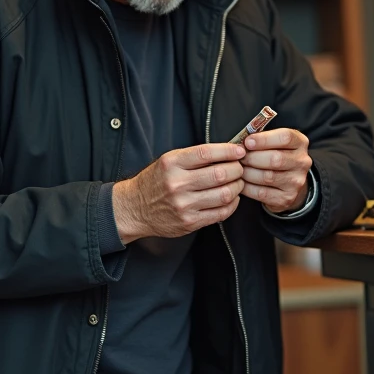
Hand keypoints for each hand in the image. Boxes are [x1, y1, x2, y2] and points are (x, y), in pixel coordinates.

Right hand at [112, 143, 246, 242]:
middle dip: (237, 169)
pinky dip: (232, 204)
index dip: (228, 151)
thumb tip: (227, 152)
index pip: (207, 153)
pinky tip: (231, 198)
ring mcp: (184, 205)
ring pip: (224, 194)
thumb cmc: (155, 182)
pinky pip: (220, 213)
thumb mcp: (168, 161)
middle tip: (239, 168)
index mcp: (172, 163)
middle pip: (220, 174)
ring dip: (237, 187)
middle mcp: (177, 184)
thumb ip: (195, 157)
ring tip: (237, 183)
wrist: (134, 208)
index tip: (239, 150)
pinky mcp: (190, 222)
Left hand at [240, 128, 311, 213]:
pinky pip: (261, 193)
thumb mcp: (275, 141)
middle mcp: (301, 162)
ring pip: (267, 177)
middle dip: (252, 158)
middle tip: (240, 158)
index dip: (263, 139)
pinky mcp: (286, 198)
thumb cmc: (276, 155)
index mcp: (300, 143)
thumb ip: (262, 137)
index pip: (285, 138)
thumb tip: (240, 142)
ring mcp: (295, 182)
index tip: (247, 142)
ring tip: (238, 169)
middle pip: (275, 159)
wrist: (288, 182)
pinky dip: (247, 187)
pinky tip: (241, 181)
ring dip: (247, 172)